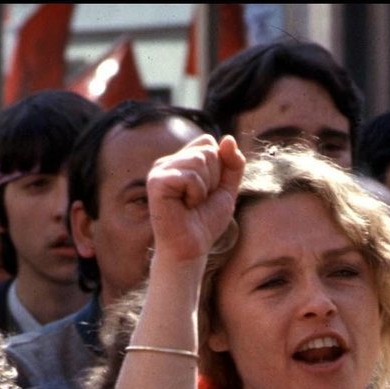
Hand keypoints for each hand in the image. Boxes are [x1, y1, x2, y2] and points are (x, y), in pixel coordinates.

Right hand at [148, 134, 246, 264]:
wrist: (191, 249)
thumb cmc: (205, 222)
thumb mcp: (226, 190)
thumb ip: (233, 164)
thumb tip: (228, 138)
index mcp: (181, 160)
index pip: (209, 143)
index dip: (218, 169)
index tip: (207, 193)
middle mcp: (168, 161)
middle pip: (206, 150)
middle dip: (212, 179)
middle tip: (198, 201)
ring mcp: (160, 170)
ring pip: (199, 160)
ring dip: (204, 188)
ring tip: (190, 205)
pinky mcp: (156, 181)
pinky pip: (190, 176)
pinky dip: (195, 194)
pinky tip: (183, 207)